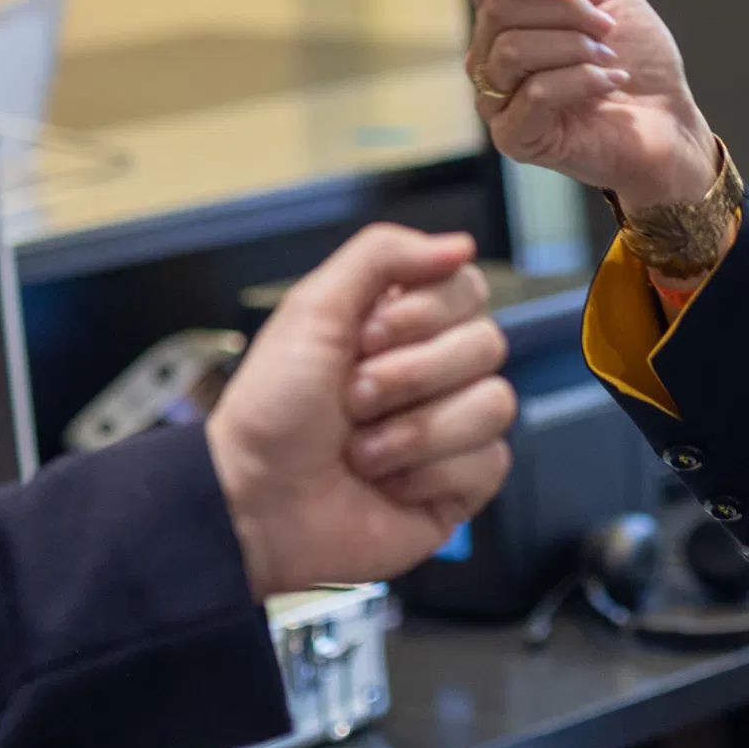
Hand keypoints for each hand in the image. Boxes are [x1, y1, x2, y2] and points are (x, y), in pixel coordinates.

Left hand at [208, 224, 513, 598]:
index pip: (466, 289)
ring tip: (363, 451)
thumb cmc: (271, 414)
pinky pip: (489, 462)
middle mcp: (430, 373)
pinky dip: (429, 475)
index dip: (423, 314)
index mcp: (399, 325)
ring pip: (494, 403)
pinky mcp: (459, 486)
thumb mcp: (312, 310)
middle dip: (410, 376)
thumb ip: (380, 256)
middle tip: (353, 399)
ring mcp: (449, 430)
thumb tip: (457, 244)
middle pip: (486, 344)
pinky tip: (388, 484)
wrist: (254, 503)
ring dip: (415, 431)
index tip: (367, 338)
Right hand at [465, 0, 721, 218]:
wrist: (668, 120)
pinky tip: (610, 82)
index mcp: (508, 20)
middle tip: (606, 27)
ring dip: (575, 47)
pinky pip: (535, 93)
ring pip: (513, 50)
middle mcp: (491, 58)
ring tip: (609, 58)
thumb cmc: (638, 60)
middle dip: (564, 10)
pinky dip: (583, 80)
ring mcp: (498, 100)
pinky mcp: (515, 138)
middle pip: (498, 9)